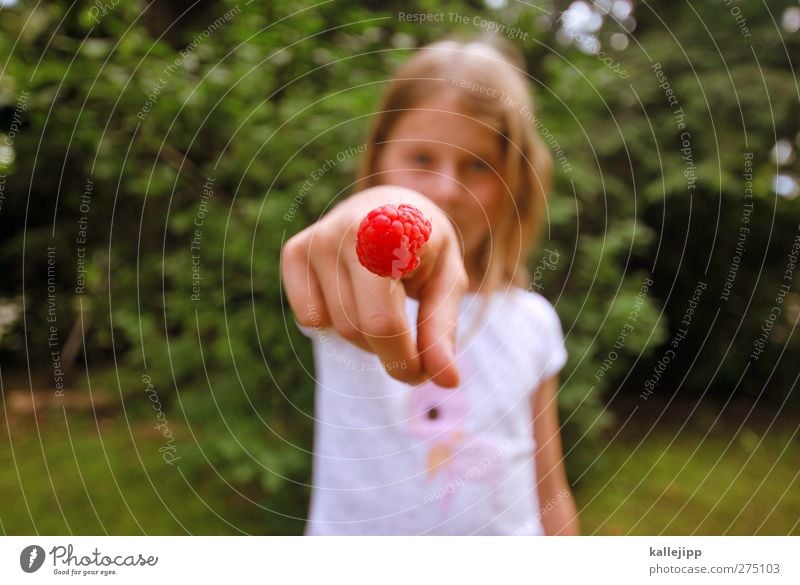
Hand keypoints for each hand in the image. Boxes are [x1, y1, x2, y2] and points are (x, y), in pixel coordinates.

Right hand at [281, 185, 467, 386]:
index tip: (419, 374)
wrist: (390, 203)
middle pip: (359, 330)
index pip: (383, 323)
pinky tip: (353, 294)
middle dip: (389, 351)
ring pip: (337, 328)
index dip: (402, 361)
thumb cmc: (425, 247)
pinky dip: (334, 322)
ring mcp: (317, 239)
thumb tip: (448, 383)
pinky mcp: (294, 251)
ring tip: (385, 305)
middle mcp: (347, 231)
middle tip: (410, 345)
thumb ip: (442, 330)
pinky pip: (310, 318)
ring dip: (366, 336)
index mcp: (391, 233)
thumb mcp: (447, 281)